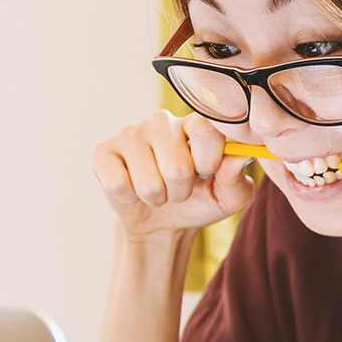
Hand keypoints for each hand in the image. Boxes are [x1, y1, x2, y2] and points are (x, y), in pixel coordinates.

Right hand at [92, 110, 254, 237]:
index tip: (207, 173)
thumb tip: (238, 157)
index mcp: (196, 123)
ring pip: (149, 182)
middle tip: (179, 188)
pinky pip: (118, 184)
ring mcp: (130, 132)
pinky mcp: (103, 151)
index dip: (209, 161)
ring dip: (157, 197)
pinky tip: (132, 189)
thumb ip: (237, 178)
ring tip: (158, 190)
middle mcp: (163, 120)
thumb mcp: (228, 197)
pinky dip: (130, 198)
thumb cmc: (200, 200)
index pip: (206, 130)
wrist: (162, 221)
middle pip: (177, 167)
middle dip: (181, 191)